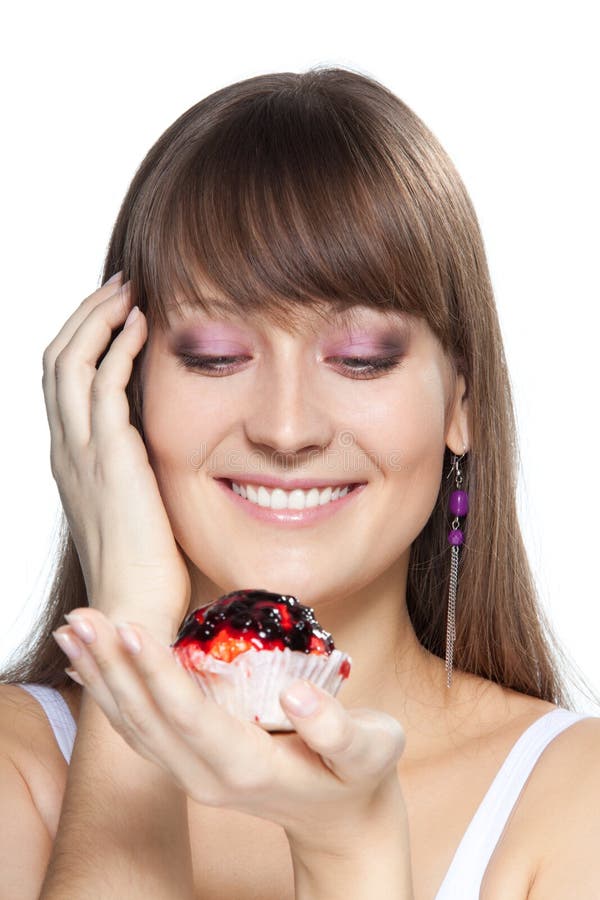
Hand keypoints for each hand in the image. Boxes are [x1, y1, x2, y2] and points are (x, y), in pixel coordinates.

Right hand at [42, 273, 190, 641]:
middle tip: (119, 286)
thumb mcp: (134, 501)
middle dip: (85, 315)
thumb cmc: (144, 563)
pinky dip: (120, 347)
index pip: (61, 381)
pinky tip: (145, 327)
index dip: (83, 338)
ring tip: (129, 291)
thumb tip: (163, 435)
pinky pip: (104, 385)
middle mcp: (66, 449)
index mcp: (71, 458)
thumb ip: (136, 463)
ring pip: (70, 361)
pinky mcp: (110, 459)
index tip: (116, 310)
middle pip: (55, 359)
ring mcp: (82, 453)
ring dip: (99, 318)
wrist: (134, 607)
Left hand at [53, 608, 407, 855]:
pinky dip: (111, 694)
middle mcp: (205, 777)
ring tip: (73, 630)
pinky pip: (139, 728)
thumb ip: (336, 729)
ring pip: (133, 724)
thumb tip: (293, 693)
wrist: (342, 821)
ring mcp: (191, 774)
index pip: (189, 716)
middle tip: (81, 617)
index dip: (157, 672)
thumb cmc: (359, 777)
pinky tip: (93, 666)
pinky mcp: (188, 764)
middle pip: (145, 718)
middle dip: (110, 665)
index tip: (130, 628)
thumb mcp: (369, 752)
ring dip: (100, 675)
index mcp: (245, 769)